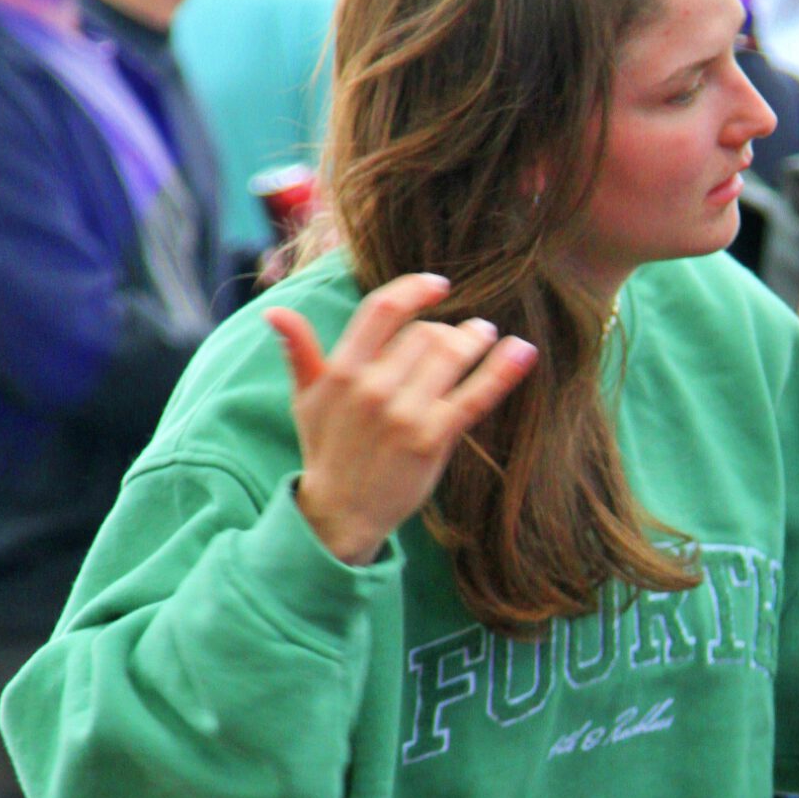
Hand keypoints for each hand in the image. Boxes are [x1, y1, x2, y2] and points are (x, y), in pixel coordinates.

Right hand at [267, 272, 537, 565]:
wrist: (341, 513)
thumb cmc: (327, 451)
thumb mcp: (306, 401)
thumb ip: (299, 353)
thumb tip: (275, 312)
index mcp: (342, 371)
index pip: (382, 309)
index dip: (415, 289)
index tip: (439, 284)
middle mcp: (372, 387)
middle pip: (426, 333)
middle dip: (448, 330)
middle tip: (463, 335)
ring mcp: (403, 413)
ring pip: (451, 355)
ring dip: (476, 340)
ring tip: (486, 335)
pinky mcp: (432, 438)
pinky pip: (474, 395)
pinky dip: (502, 370)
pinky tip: (523, 351)